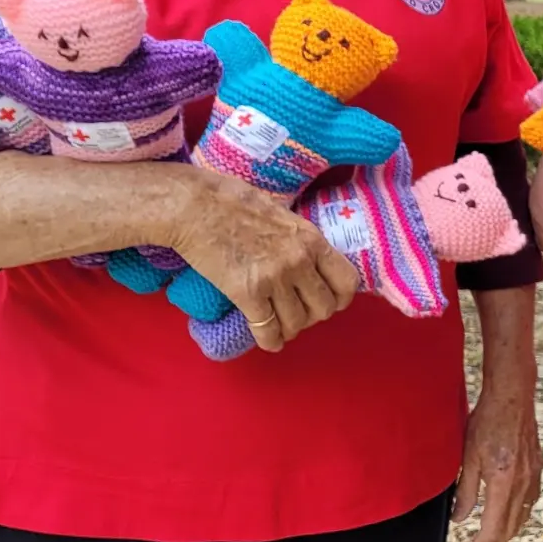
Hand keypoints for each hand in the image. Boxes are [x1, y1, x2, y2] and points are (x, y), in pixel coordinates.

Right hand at [168, 168, 360, 352]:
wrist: (194, 206)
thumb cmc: (234, 201)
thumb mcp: (282, 213)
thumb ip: (299, 238)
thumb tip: (310, 256)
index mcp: (311, 239)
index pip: (347, 282)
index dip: (340, 298)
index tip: (330, 300)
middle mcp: (299, 261)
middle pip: (325, 308)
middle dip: (313, 316)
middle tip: (299, 312)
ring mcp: (274, 279)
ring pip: (297, 323)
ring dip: (290, 329)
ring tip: (281, 326)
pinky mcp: (246, 293)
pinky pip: (268, 330)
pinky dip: (269, 340)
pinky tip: (267, 340)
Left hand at [454, 369, 542, 541]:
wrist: (513, 398)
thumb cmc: (487, 422)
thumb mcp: (468, 458)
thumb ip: (465, 491)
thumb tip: (460, 519)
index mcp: (502, 483)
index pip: (492, 528)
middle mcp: (521, 484)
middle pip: (509, 529)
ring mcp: (532, 477)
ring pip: (521, 517)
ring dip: (506, 535)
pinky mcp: (536, 469)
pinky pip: (529, 502)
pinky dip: (517, 517)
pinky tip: (510, 518)